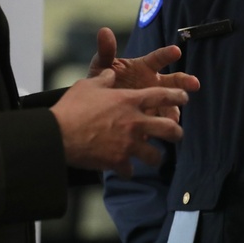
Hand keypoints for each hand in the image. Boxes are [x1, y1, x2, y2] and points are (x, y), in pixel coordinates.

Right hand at [50, 69, 189, 176]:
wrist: (59, 134)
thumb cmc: (73, 106)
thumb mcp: (89, 84)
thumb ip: (104, 78)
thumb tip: (110, 73)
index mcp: (130, 100)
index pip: (163, 95)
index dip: (178, 95)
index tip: (185, 97)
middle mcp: (135, 122)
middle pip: (170, 129)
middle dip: (177, 133)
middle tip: (177, 134)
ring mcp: (128, 144)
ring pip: (155, 156)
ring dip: (154, 157)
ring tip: (153, 158)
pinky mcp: (118, 161)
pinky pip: (131, 170)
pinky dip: (128, 170)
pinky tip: (124, 169)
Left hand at [88, 27, 200, 120]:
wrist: (97, 105)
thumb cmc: (103, 80)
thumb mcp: (101, 65)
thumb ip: (106, 51)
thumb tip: (104, 30)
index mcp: (144, 66)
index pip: (158, 58)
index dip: (167, 54)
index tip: (176, 51)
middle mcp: (154, 83)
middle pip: (173, 81)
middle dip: (185, 82)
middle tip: (194, 83)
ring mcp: (155, 101)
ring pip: (171, 104)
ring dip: (174, 110)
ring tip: (174, 118)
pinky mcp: (151, 118)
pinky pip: (160, 122)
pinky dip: (161, 126)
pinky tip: (160, 131)